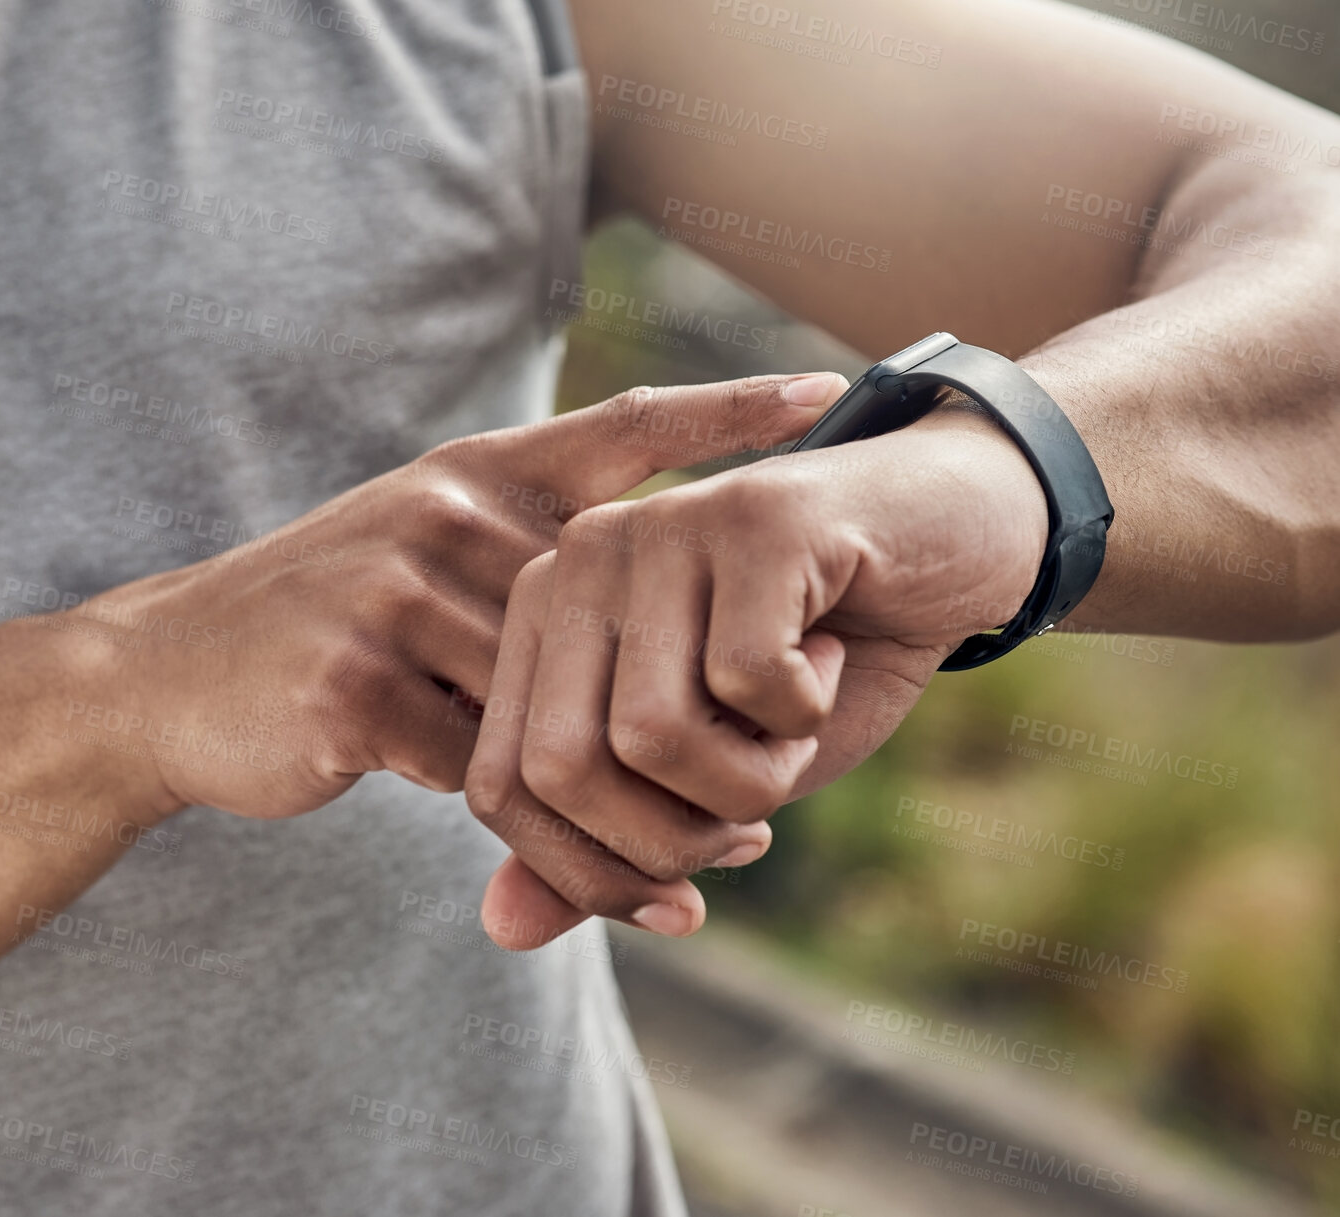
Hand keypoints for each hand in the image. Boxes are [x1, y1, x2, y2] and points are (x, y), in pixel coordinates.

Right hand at [81, 374, 848, 821]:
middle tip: (771, 793)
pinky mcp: (360, 685)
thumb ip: (525, 576)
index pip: (625, 425)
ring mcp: (399, 595)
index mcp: (477, 474)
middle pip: (615, 619)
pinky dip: (526, 827)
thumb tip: (663, 643)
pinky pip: (483, 775)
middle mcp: (446, 515)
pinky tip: (561, 861)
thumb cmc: (324, 622)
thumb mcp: (424, 560)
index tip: (825, 395)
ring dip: (610, 795)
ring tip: (674, 860)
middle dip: (690, 717)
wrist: (167, 676)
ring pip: (556, 712)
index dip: (728, 412)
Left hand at [464, 406, 1048, 946]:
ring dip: (752, 778)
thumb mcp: (706, 777)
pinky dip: (806, 713)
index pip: (499, 788)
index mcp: (540, 618)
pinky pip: (748, 680)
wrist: (945, 541)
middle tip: (752, 817)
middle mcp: (575, 559)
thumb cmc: (809, 665)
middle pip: (563, 768)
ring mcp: (658, 527)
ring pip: (652, 733)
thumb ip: (604, 844)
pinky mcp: (750, 515)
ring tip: (794, 724)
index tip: (685, 897)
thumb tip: (504, 930)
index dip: (591, 875)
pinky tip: (827, 656)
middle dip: (672, 840)